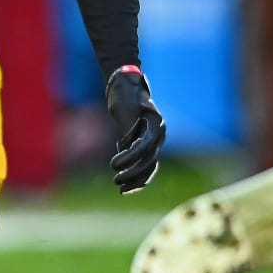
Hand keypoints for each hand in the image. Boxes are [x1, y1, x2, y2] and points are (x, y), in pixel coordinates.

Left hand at [106, 66, 165, 193]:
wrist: (128, 83)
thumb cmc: (124, 93)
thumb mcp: (122, 108)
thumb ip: (126, 128)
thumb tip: (126, 148)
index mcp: (156, 123)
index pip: (144, 146)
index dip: (129, 158)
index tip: (113, 164)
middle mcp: (159, 133)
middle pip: (150, 159)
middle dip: (133, 173)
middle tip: (116, 181)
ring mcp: (155, 139)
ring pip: (150, 165)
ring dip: (137, 178)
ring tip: (122, 189)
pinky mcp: (147, 142)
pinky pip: (146, 162)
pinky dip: (138, 174)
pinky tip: (128, 186)